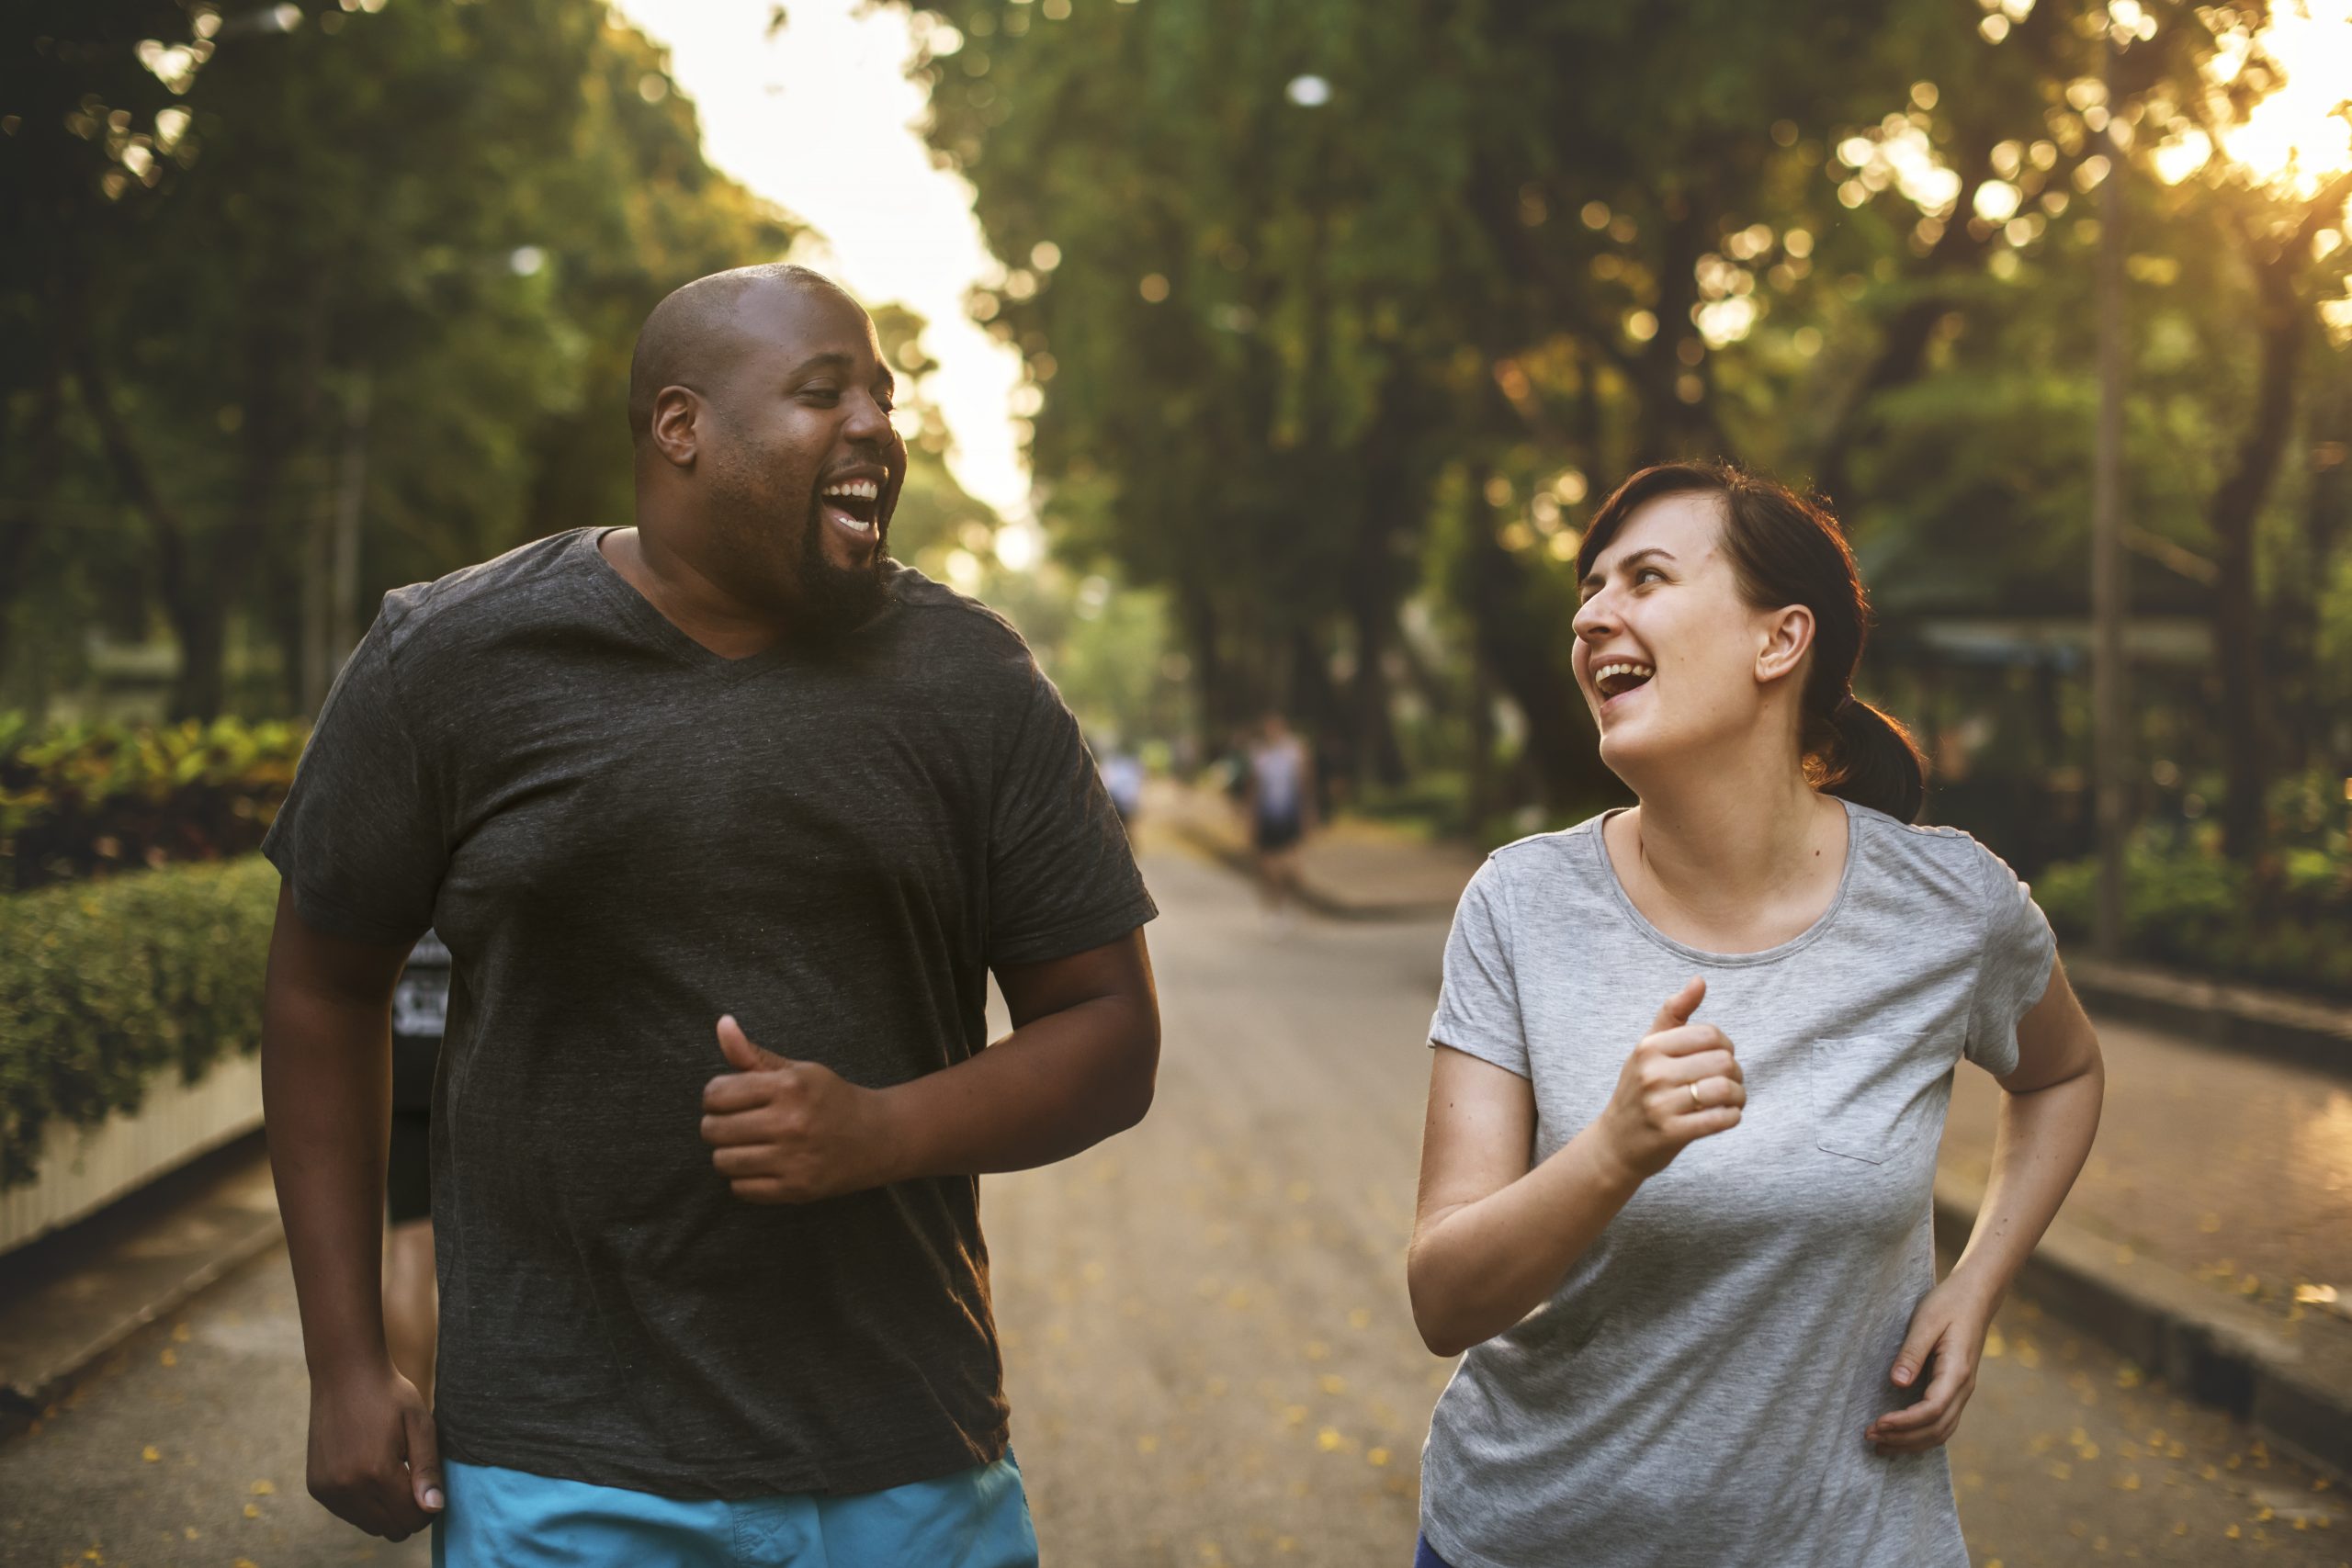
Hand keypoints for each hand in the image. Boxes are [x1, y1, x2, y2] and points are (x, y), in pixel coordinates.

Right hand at [305, 1361, 441, 1539]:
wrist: (345, 1373)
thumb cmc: (390, 1395)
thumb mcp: (420, 1425)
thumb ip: (428, 1470)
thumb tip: (434, 1509)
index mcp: (377, 1472)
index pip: (412, 1518)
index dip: (429, 1508)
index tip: (430, 1486)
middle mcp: (347, 1487)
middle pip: (392, 1529)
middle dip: (409, 1512)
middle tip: (414, 1480)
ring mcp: (328, 1490)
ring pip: (370, 1525)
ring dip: (386, 1510)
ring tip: (392, 1472)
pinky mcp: (316, 1487)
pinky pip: (349, 1514)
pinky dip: (364, 1503)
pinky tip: (369, 1472)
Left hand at [700, 1015, 901, 1201]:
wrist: (876, 1138)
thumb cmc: (829, 1099)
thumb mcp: (796, 1070)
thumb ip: (752, 1054)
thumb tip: (722, 1023)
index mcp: (789, 1087)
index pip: (716, 1094)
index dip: (714, 1095)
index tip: (728, 1098)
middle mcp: (791, 1123)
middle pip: (714, 1129)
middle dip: (716, 1124)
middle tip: (735, 1123)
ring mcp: (794, 1160)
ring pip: (723, 1161)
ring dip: (728, 1153)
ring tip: (747, 1144)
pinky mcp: (796, 1190)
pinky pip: (741, 1189)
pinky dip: (743, 1178)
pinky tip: (761, 1164)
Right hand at [1595, 977, 1744, 1181]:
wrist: (1615, 1144)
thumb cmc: (1638, 1091)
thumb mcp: (1647, 1049)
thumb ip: (1674, 1013)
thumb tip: (1700, 980)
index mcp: (1648, 1048)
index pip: (1709, 1034)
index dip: (1726, 1045)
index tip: (1719, 1057)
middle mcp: (1652, 1073)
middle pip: (1722, 1061)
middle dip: (1736, 1072)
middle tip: (1729, 1082)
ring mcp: (1660, 1105)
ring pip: (1725, 1090)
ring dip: (1739, 1096)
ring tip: (1732, 1100)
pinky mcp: (1671, 1133)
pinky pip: (1721, 1119)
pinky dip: (1733, 1117)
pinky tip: (1727, 1116)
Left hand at [1867, 1276, 1993, 1453]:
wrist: (1975, 1297)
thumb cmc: (1948, 1305)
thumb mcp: (1926, 1322)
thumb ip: (1911, 1353)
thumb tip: (1897, 1383)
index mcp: (1956, 1372)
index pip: (1931, 1410)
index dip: (1904, 1422)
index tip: (1877, 1423)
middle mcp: (1963, 1388)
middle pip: (1936, 1429)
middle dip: (1903, 1439)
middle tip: (1869, 1437)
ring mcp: (1962, 1392)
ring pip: (1941, 1431)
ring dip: (1912, 1442)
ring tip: (1880, 1445)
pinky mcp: (1955, 1390)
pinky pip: (1942, 1422)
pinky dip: (1922, 1435)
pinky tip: (1901, 1436)